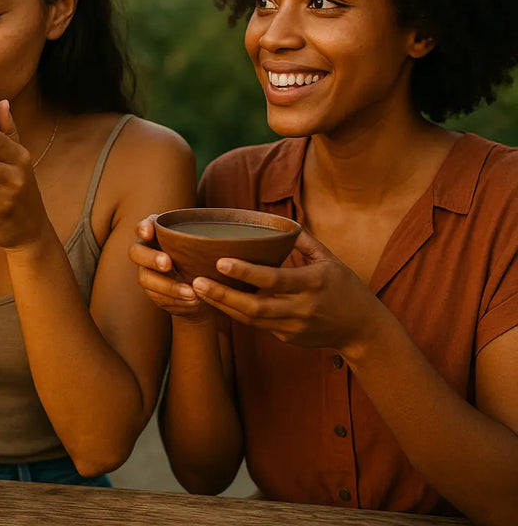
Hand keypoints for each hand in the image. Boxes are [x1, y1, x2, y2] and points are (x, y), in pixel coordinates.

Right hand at [129, 216, 212, 322]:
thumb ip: (206, 242)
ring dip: (168, 286)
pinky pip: (156, 296)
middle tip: (168, 264)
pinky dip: (174, 299)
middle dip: (151, 257)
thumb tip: (226, 242)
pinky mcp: (152, 292)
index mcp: (158, 235)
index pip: (144, 226)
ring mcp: (146, 272)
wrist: (201, 292)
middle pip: (137, 252)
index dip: (143, 227)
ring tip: (190, 293)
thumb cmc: (203, 262)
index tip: (150, 232)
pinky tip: (191, 301)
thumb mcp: (206, 250)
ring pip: (145, 278)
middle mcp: (147, 252)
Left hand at [189, 229, 387, 351]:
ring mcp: (294, 327)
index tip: (220, 261)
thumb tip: (276, 220)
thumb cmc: (345, 287)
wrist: (362, 329)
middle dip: (223, 295)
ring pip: (251, 319)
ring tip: (198, 290)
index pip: (275, 279)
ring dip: (222, 306)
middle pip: (256, 306)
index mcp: (314, 283)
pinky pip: (257, 325)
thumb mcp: (330, 259)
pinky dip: (235, 313)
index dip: (246, 272)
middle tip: (196, 281)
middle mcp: (302, 308)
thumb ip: (302, 240)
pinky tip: (216, 301)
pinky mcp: (287, 338)